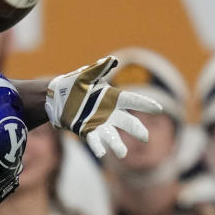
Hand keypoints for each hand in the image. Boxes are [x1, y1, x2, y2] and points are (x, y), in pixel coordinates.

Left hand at [45, 56, 161, 157]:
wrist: (56, 98)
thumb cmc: (73, 84)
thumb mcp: (85, 75)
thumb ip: (98, 69)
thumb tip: (112, 60)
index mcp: (112, 98)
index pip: (132, 101)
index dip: (144, 104)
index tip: (158, 109)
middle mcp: (109, 113)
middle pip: (127, 122)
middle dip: (136, 130)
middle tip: (145, 137)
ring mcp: (99, 124)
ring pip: (112, 136)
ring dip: (117, 145)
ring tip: (122, 154)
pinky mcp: (87, 131)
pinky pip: (95, 140)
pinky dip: (98, 146)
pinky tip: (101, 153)